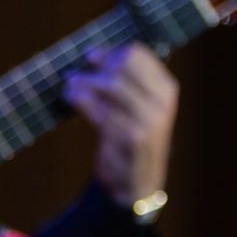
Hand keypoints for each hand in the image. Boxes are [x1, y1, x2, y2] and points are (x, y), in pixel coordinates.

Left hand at [64, 46, 177, 209]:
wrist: (137, 183)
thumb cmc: (134, 138)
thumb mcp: (143, 107)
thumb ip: (129, 82)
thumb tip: (95, 53)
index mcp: (166, 89)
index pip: (138, 54)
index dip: (110, 52)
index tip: (91, 57)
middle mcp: (161, 103)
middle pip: (122, 67)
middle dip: (95, 68)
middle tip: (76, 73)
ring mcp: (148, 122)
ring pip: (111, 86)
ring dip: (84, 82)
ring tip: (70, 85)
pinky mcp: (129, 139)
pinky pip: (101, 111)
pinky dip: (82, 101)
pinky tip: (71, 99)